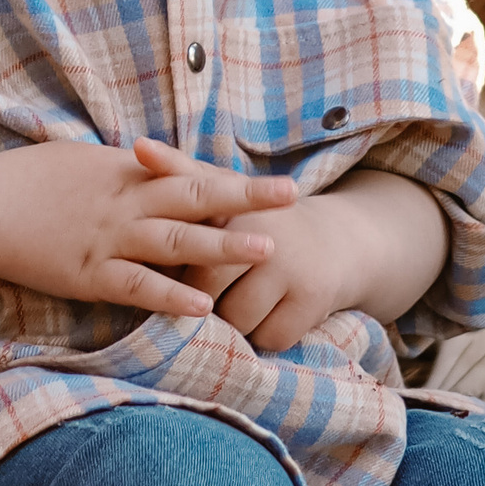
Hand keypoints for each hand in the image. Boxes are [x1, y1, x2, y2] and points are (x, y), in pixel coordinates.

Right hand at [0, 139, 298, 321]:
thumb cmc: (26, 180)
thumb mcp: (83, 162)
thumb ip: (124, 172)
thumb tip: (154, 169)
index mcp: (126, 172)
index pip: (189, 173)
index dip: (231, 180)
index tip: (271, 185)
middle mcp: (125, 202)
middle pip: (197, 196)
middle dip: (247, 197)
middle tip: (291, 195)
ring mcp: (109, 239)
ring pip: (177, 240)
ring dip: (223, 246)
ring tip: (266, 248)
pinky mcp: (89, 274)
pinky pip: (137, 286)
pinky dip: (171, 296)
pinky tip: (202, 307)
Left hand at [202, 165, 450, 355]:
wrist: (351, 240)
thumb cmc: (271, 220)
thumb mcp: (229, 191)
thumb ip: (181, 169)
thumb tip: (133, 146)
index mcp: (238, 207)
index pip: (189, 256)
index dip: (187, 280)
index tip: (190, 281)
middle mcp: (264, 233)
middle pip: (211, 295)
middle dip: (211, 309)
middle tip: (219, 304)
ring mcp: (292, 265)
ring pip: (241, 322)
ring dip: (243, 326)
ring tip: (255, 307)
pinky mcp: (316, 296)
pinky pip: (274, 339)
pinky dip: (273, 338)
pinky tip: (283, 318)